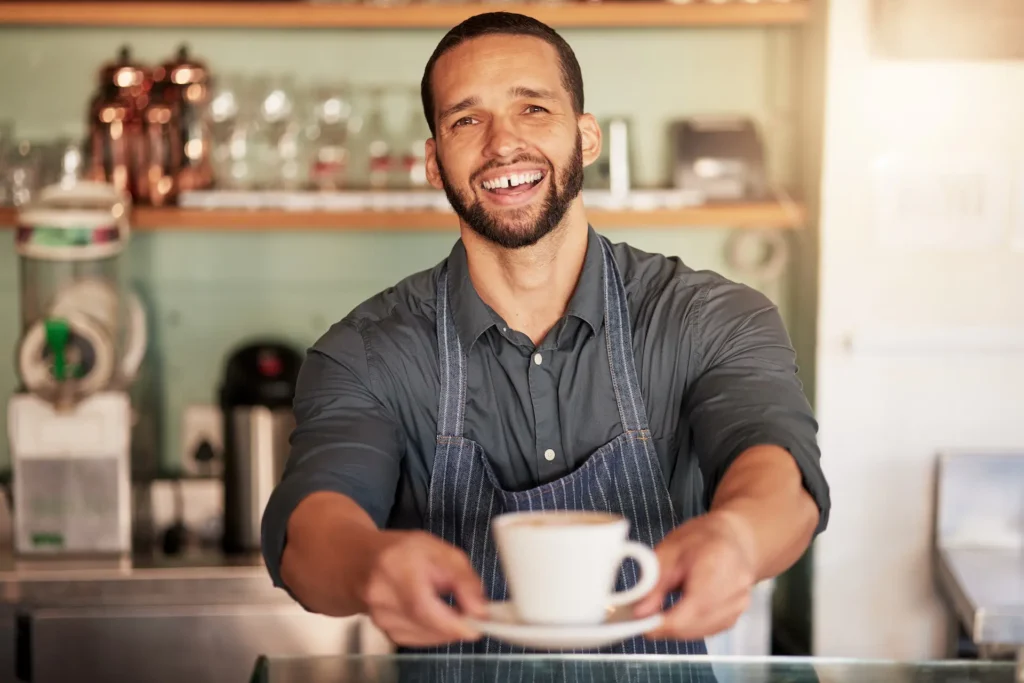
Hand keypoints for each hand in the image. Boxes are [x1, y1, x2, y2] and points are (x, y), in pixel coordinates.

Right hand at [360, 530, 488, 646]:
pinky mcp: (383, 631)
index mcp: (394, 565)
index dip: (451, 621)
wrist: (360, 561)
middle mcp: (380, 594)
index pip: (421, 604)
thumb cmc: (402, 551)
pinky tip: (435, 615)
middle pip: (424, 622)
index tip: (475, 625)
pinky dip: (433, 631)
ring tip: (449, 607)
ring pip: (424, 635)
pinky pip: (418, 639)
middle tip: (471, 614)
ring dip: (445, 627)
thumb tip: (481, 610)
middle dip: (455, 623)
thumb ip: (463, 579)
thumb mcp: (440, 550)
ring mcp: (378, 616)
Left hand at [633, 510, 756, 640]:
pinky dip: (691, 627)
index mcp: (717, 563)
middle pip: (697, 622)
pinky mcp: (738, 612)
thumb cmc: (700, 539)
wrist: (731, 537)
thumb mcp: (668, 552)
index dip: (666, 622)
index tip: (643, 625)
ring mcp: (740, 601)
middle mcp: (735, 586)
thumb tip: (641, 612)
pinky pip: (710, 629)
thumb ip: (654, 584)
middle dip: (667, 626)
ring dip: (678, 628)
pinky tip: (680, 614)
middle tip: (645, 620)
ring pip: (702, 630)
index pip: (693, 605)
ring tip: (660, 614)